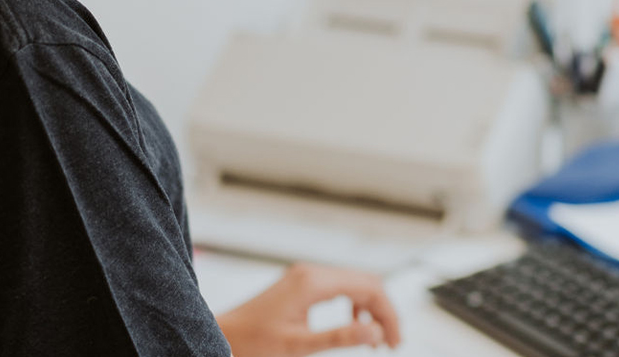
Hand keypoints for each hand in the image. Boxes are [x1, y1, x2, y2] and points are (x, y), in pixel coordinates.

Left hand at [216, 262, 401, 356]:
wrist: (223, 335)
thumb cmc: (254, 343)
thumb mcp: (299, 346)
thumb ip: (339, 338)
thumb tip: (376, 333)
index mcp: (314, 282)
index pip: (368, 287)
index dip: (388, 313)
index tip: (395, 342)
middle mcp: (313, 272)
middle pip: (365, 282)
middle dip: (383, 310)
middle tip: (391, 343)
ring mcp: (307, 275)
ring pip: (354, 284)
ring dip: (370, 308)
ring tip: (375, 339)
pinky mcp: (302, 284)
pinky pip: (339, 287)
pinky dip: (353, 305)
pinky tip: (353, 326)